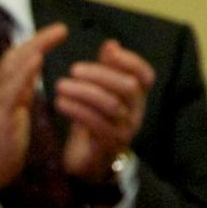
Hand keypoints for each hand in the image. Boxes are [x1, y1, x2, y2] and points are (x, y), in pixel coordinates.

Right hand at [0, 21, 69, 197]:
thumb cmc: (0, 145)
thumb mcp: (14, 112)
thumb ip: (21, 91)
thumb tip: (32, 69)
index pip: (17, 59)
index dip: (36, 44)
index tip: (57, 33)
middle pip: (14, 57)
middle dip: (38, 40)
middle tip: (61, 29)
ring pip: (11, 67)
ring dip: (33, 49)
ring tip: (53, 36)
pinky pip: (10, 88)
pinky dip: (23, 71)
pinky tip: (36, 60)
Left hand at [55, 38, 153, 184]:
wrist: (88, 162)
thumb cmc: (94, 122)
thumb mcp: (101, 93)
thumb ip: (107, 70)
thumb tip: (111, 45)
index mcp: (136, 98)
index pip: (146, 76)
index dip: (131, 61)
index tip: (109, 52)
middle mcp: (136, 112)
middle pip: (128, 87)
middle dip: (101, 74)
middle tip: (73, 69)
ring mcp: (124, 130)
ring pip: (111, 105)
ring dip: (84, 92)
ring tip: (60, 85)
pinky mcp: (109, 145)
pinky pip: (97, 124)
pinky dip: (77, 111)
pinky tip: (61, 103)